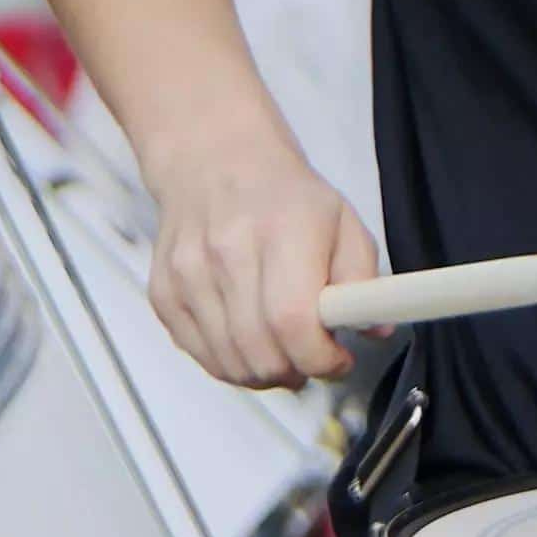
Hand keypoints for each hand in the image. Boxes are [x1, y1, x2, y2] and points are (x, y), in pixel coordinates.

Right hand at [147, 142, 379, 387]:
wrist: (211, 163)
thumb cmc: (281, 195)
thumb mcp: (343, 222)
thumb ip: (363, 279)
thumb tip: (374, 329)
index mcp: (281, 233)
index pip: (293, 322)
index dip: (321, 358)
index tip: (338, 358)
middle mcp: (226, 253)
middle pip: (260, 352)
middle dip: (297, 371)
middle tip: (312, 358)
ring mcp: (188, 275)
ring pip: (228, 362)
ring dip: (263, 373)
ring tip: (282, 353)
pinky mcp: (163, 291)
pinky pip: (197, 353)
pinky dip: (228, 362)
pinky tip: (247, 342)